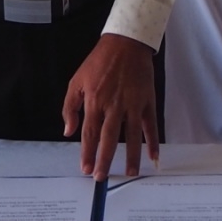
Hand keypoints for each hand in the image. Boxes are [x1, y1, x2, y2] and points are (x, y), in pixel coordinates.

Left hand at [63, 33, 159, 181]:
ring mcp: (132, 104)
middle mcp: (113, 105)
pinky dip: (153, 141)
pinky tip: (153, 156)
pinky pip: (150, 124)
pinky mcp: (147, 101)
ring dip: (130, 156)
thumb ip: (70, 107)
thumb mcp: (77, 80)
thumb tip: (68, 131)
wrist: (125, 43)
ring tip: (128, 173)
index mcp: (94, 101)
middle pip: (108, 138)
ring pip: (131, 135)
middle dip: (104, 160)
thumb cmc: (99, 62)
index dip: (87, 153)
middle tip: (101, 177)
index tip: (86, 169)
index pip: (90, 133)